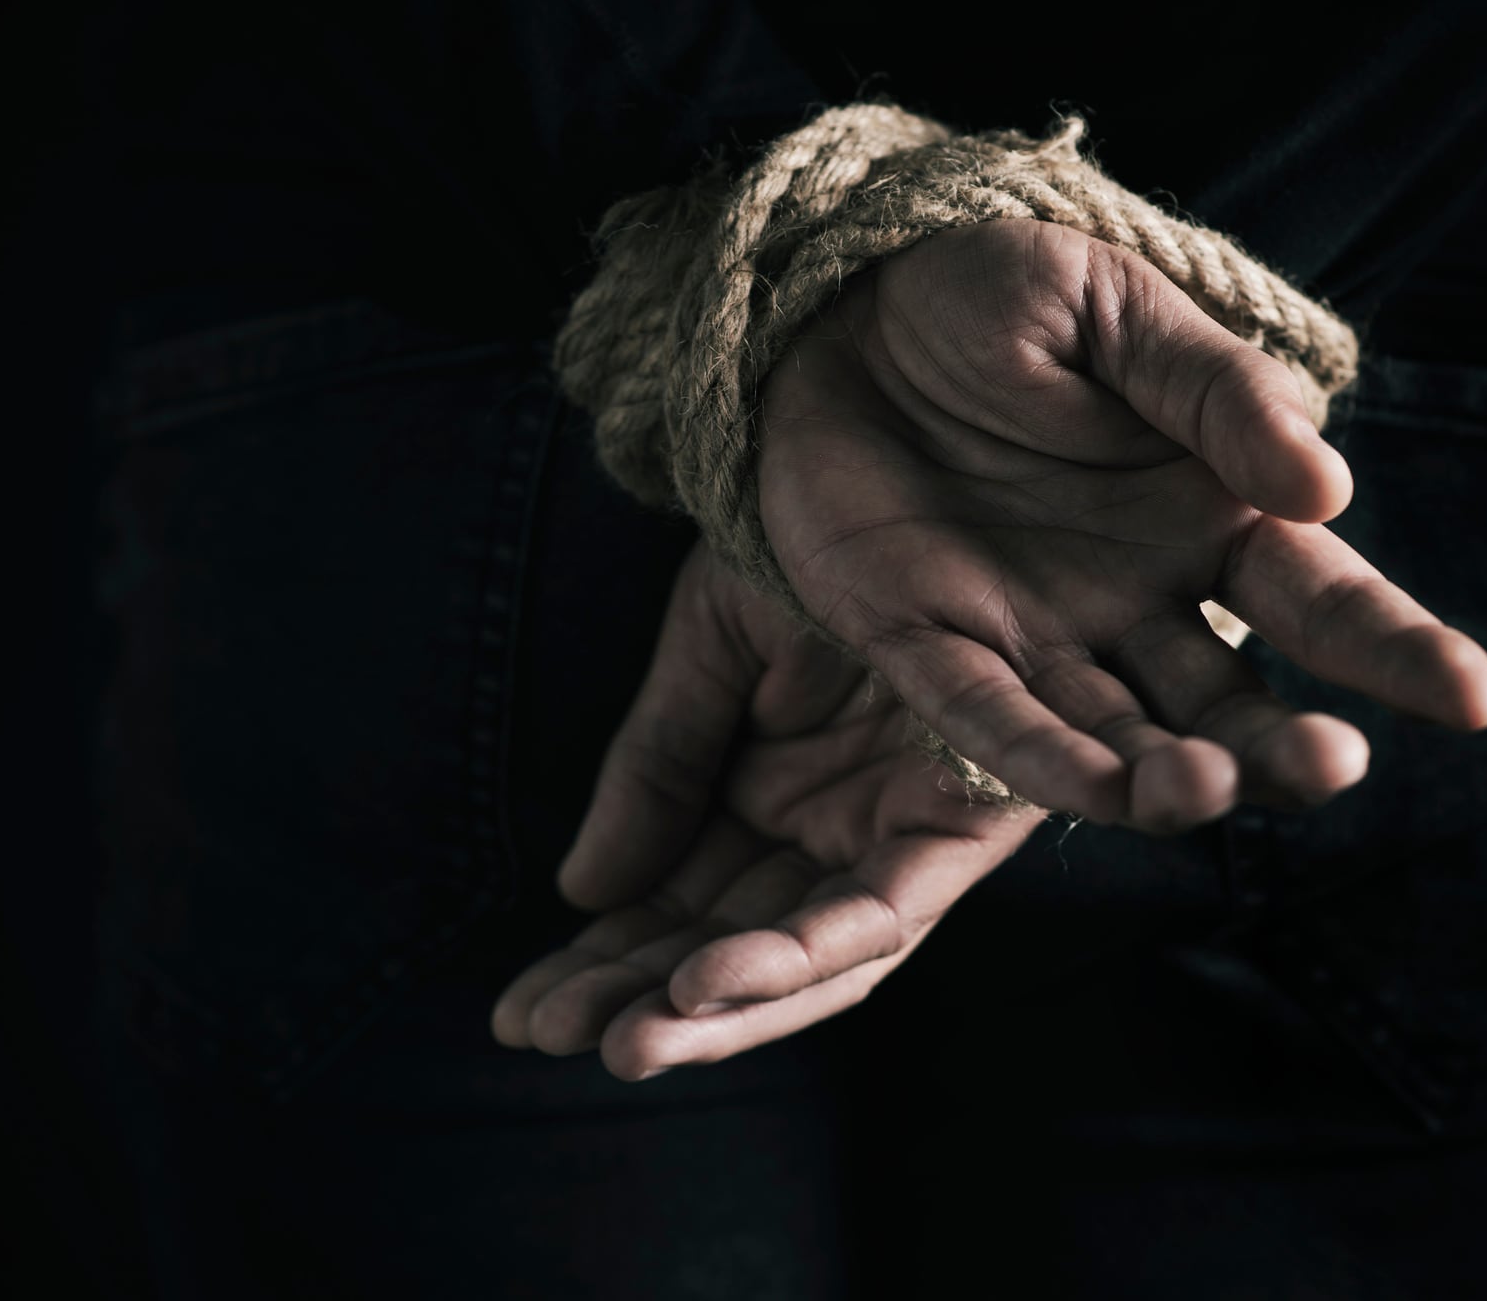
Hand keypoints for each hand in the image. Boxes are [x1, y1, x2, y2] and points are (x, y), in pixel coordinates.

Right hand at [490, 543, 1045, 1080]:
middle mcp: (837, 831)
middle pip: (736, 948)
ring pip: (809, 958)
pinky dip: (802, 953)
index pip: (679, 907)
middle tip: (544, 1033)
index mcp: (773, 795)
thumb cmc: (813, 542)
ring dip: (721, 1009)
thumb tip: (580, 892)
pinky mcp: (967, 826)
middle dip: (643, 999)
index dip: (604, 963)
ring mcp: (899, 834)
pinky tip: (710, 981)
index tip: (519, 1010)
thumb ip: (656, 769)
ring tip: (625, 1040)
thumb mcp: (707, 652)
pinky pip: (886, 912)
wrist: (906, 447)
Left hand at [759, 219, 1486, 828]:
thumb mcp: (1117, 312)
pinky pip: (990, 722)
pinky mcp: (927, 643)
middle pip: (1231, 699)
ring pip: (1122, 735)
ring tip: (1208, 790)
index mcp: (1209, 512)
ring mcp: (1035, 631)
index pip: (1321, 597)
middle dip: (1283, 745)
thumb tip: (1328, 485)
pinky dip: (1044, 761)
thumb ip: (1218, 393)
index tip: (1474, 700)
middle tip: (1335, 767)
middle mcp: (1136, 597)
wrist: (841, 291)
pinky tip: (1106, 792)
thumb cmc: (999, 292)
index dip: (1397, 650)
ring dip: (1169, 775)